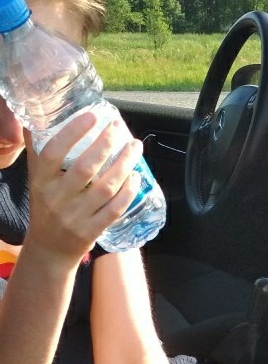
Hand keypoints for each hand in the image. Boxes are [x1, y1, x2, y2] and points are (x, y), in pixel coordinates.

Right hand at [25, 111, 139, 264]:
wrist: (49, 249)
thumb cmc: (45, 206)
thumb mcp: (36, 178)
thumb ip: (39, 149)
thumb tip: (39, 114)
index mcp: (41, 181)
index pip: (53, 152)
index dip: (73, 133)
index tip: (92, 116)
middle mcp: (57, 198)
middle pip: (85, 168)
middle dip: (106, 144)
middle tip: (118, 126)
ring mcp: (75, 216)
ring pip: (106, 187)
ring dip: (124, 164)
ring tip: (135, 147)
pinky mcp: (91, 231)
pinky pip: (114, 209)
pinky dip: (128, 191)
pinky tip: (136, 176)